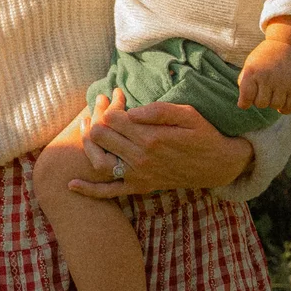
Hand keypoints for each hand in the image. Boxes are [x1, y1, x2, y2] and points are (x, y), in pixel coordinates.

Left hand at [68, 97, 254, 200]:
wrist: (219, 165)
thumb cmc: (204, 135)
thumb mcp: (188, 114)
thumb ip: (158, 110)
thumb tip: (130, 110)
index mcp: (151, 138)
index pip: (113, 119)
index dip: (110, 106)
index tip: (115, 98)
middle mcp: (141, 159)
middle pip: (102, 136)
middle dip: (96, 118)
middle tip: (99, 107)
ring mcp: (139, 176)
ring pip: (99, 161)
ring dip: (87, 145)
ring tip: (85, 128)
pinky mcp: (140, 187)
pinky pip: (110, 192)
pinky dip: (89, 190)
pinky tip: (71, 185)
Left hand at [237, 36, 290, 111]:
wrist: (288, 44)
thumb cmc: (265, 57)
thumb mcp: (250, 65)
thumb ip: (244, 82)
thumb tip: (245, 103)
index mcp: (252, 72)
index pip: (246, 98)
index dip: (244, 103)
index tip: (246, 101)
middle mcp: (267, 78)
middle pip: (260, 104)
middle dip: (260, 100)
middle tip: (263, 91)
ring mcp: (283, 82)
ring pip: (275, 105)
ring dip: (273, 102)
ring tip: (273, 93)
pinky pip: (289, 107)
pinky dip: (284, 108)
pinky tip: (282, 101)